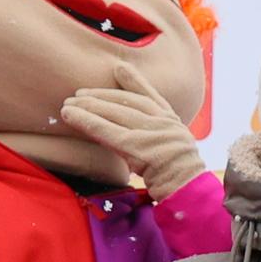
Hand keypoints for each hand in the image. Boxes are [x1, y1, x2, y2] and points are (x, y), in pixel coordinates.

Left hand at [58, 64, 207, 198]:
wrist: (191, 193)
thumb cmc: (183, 182)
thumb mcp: (179, 155)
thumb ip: (163, 143)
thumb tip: (147, 144)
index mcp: (174, 123)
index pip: (151, 97)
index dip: (134, 81)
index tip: (119, 68)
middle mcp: (163, 123)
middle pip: (127, 102)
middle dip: (101, 96)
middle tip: (79, 93)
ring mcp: (151, 133)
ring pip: (115, 112)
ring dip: (88, 106)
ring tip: (69, 104)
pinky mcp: (137, 146)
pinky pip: (106, 130)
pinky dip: (86, 121)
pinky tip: (70, 116)